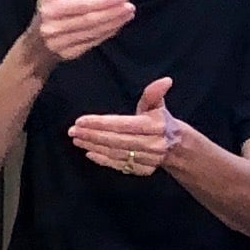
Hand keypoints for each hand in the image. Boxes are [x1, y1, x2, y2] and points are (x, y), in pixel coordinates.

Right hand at [22, 0, 135, 66]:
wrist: (34, 50)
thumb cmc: (44, 18)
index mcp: (50, 12)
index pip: (81, 6)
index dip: (102, 2)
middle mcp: (55, 29)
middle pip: (89, 20)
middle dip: (112, 13)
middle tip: (130, 6)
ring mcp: (63, 44)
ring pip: (93, 32)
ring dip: (114, 23)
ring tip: (128, 13)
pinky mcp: (71, 54)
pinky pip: (93, 42)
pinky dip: (108, 33)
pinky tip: (118, 24)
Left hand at [68, 77, 186, 179]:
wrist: (178, 147)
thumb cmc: (160, 122)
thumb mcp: (157, 106)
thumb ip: (154, 94)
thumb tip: (166, 80)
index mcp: (155, 125)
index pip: (123, 124)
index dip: (101, 123)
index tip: (80, 120)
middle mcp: (153, 143)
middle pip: (116, 140)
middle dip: (92, 135)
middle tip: (72, 131)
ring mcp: (149, 159)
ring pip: (116, 153)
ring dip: (94, 147)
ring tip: (77, 140)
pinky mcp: (144, 170)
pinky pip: (120, 165)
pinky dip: (103, 160)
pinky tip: (89, 153)